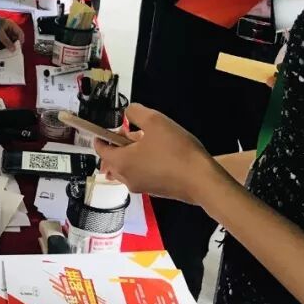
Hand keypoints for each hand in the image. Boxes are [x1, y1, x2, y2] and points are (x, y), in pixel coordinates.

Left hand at [0, 19, 23, 48]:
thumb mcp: (0, 34)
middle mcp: (10, 27)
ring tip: (10, 50)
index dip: (21, 40)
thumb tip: (13, 49)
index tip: (19, 48)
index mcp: (11, 24)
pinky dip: (7, 44)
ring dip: (11, 44)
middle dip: (16, 43)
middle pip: (16, 36)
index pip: (20, 33)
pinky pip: (7, 40)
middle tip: (14, 51)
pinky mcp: (2, 34)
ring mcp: (6, 30)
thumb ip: (7, 42)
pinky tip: (5, 48)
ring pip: (12, 39)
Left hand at [94, 103, 222, 204]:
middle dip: (120, 143)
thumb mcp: (155, 121)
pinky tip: (160, 153)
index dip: (103, 135)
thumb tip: (127, 112)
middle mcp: (126, 178)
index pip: (101, 148)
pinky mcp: (154, 191)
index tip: (112, 126)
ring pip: (127, 167)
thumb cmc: (176, 150)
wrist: (202, 181)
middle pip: (112, 159)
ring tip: (150, 140)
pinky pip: (140, 174)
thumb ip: (135, 112)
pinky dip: (142, 163)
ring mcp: (140, 187)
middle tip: (135, 131)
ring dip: (132, 153)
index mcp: (121, 162)